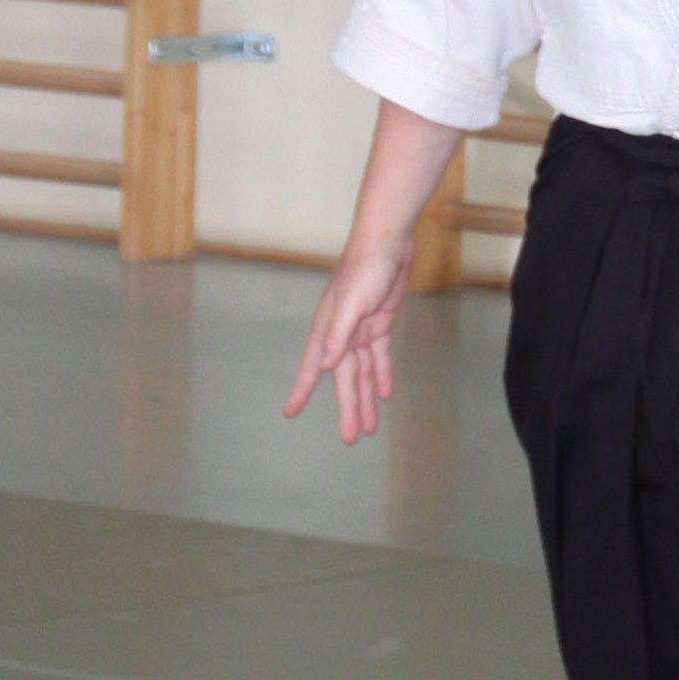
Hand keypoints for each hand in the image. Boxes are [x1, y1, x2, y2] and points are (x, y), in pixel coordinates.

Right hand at [283, 230, 413, 444]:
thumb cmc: (366, 266)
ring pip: (363, 372)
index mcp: (328, 329)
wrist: (388, 240)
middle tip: (349, 439)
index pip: (314, 368)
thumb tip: (326, 366)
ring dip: (366, 397)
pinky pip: (379, 355)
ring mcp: (360, 328)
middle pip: (344, 379)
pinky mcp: (380, 322)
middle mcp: (341, 333)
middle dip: (348, 408)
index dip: (303, 391)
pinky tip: (384, 393)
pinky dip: (382, 374)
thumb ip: (339, 334)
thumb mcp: (352, 302)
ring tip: (368, 427)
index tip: (290, 413)